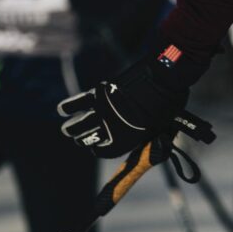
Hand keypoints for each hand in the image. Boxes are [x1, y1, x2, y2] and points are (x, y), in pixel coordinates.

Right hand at [58, 57, 187, 157]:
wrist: (165, 76)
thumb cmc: (170, 103)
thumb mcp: (166, 129)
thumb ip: (157, 144)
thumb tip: (157, 155)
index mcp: (127, 140)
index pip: (104, 152)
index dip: (100, 150)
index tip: (97, 148)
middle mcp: (111, 128)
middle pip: (88, 139)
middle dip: (84, 139)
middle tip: (81, 137)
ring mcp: (103, 110)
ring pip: (77, 125)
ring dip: (71, 128)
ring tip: (68, 130)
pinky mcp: (100, 93)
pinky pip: (78, 102)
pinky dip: (67, 107)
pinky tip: (62, 110)